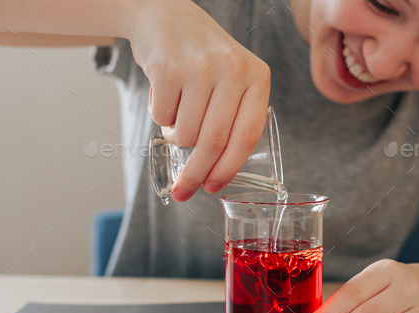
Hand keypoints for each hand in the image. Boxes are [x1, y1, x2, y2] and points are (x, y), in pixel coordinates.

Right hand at [123, 0, 270, 200]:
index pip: (246, 137)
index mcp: (257, 76)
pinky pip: (162, 118)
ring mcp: (200, 67)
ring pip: (186, 135)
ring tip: (178, 114)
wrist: (166, 15)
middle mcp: (233, 70)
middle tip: (184, 189)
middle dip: (196, 174)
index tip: (213, 189)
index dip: (228, 169)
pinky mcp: (168, 67)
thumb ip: (235, 117)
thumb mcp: (234, 79)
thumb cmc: (202, 57)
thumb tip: (218, 172)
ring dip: (176, 137)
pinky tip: (166, 95)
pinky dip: (161, 117)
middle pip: (214, 142)